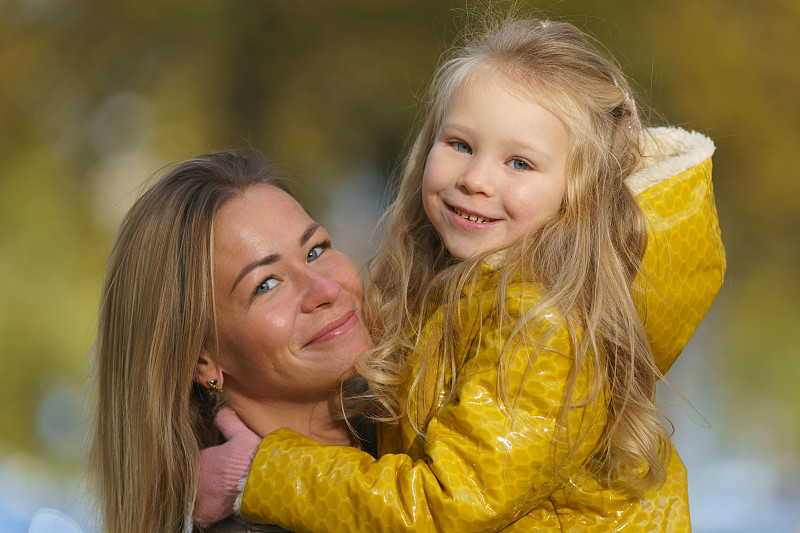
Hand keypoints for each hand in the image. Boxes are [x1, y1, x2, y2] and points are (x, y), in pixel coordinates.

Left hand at [193, 407, 260, 526]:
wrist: (261, 481)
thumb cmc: (251, 457)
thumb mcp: (240, 434)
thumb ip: (227, 421)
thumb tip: (222, 409)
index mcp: (200, 458)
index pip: (192, 461)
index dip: (201, 463)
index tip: (212, 465)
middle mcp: (194, 478)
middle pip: (189, 479)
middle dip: (196, 479)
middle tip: (211, 481)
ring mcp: (199, 496)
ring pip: (190, 497)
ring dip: (196, 496)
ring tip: (208, 494)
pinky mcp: (206, 512)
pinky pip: (196, 514)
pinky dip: (201, 512)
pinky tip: (207, 509)